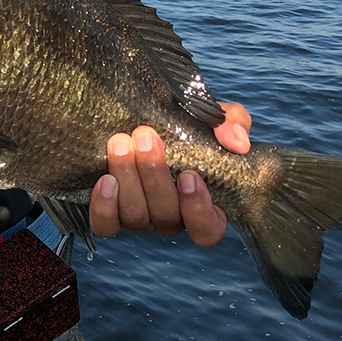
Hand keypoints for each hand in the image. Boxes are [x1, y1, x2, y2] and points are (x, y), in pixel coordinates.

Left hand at [88, 102, 251, 246]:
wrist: (138, 111)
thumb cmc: (183, 120)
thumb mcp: (211, 116)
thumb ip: (233, 123)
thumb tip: (237, 143)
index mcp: (200, 203)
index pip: (207, 229)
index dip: (199, 209)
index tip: (188, 175)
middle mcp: (170, 216)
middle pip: (166, 216)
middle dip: (154, 174)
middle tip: (145, 136)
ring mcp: (139, 216)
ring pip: (136, 216)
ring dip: (128, 179)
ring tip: (120, 143)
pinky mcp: (109, 212)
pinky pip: (105, 225)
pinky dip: (104, 207)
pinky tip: (105, 180)